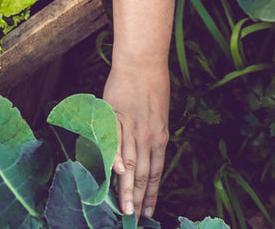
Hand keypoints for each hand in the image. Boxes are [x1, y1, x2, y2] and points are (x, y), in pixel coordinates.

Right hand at [102, 62, 169, 219]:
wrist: (142, 62)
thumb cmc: (152, 86)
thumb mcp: (159, 115)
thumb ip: (152, 137)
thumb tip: (146, 157)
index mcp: (160, 137)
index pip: (156, 172)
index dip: (152, 193)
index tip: (149, 212)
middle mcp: (148, 136)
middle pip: (143, 174)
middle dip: (139, 199)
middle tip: (134, 220)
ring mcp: (132, 128)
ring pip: (129, 164)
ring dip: (126, 189)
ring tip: (124, 209)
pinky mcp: (116, 117)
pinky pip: (114, 143)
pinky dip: (114, 159)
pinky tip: (114, 176)